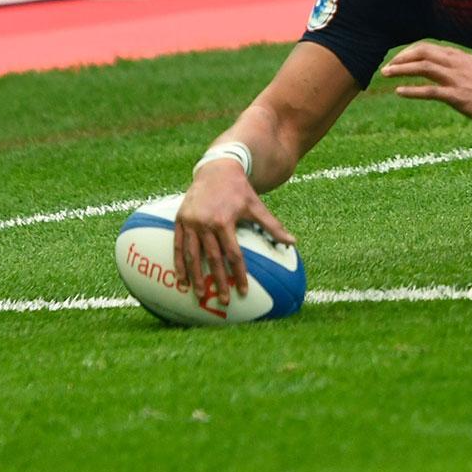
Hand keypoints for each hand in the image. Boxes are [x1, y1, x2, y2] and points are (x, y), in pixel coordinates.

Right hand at [173, 159, 294, 299]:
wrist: (216, 170)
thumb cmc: (239, 190)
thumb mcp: (257, 206)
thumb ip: (273, 226)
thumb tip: (293, 242)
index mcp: (225, 221)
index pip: (233, 254)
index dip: (238, 274)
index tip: (243, 291)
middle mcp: (205, 223)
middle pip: (212, 258)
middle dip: (218, 281)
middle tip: (224, 301)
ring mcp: (190, 222)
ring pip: (192, 255)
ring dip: (195, 277)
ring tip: (199, 295)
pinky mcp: (179, 221)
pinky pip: (178, 246)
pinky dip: (179, 263)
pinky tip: (181, 279)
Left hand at [384, 41, 471, 123]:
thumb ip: (456, 63)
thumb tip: (439, 61)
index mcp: (460, 57)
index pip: (429, 47)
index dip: (410, 52)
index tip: (398, 59)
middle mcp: (457, 64)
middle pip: (424, 53)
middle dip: (402, 57)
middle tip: (387, 66)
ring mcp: (456, 79)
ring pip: (424, 68)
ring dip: (402, 70)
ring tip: (387, 74)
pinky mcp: (457, 96)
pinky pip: (430, 91)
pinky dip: (412, 90)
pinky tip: (399, 91)